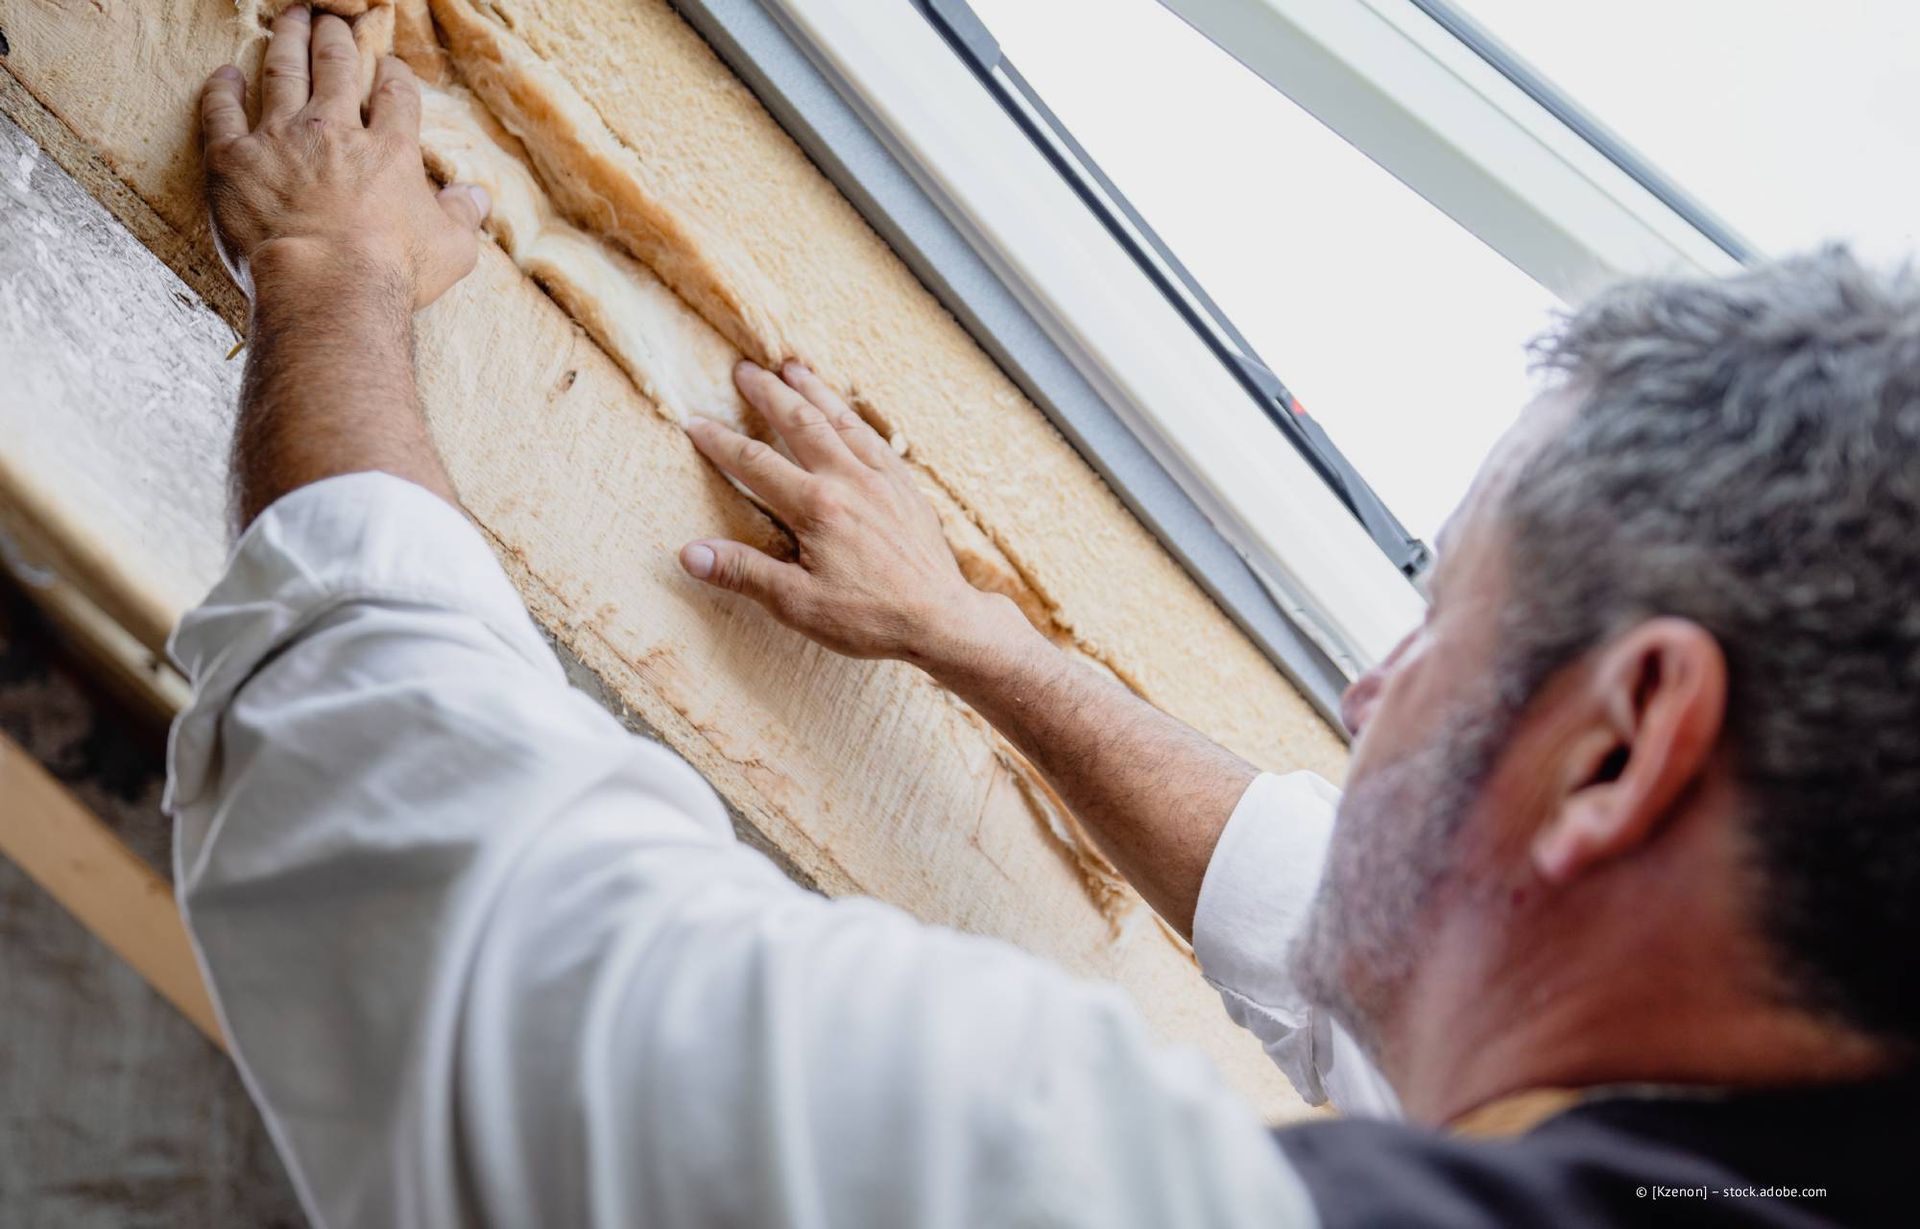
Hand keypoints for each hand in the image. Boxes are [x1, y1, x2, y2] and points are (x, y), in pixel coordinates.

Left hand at [198, 6, 488, 306]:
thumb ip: (463, 216)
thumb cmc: (393, 273)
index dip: (393, 75)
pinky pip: (221, 111)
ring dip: (286, 40)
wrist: (328, 288)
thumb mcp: (451, 249)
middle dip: (334, 38)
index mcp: (389, 148)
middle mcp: (334, 130)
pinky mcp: (233, 159)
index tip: (389, 67)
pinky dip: (222, 88)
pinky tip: (226, 74)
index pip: (395, 94)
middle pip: (334, 66)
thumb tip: (477, 197)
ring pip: (282, 71)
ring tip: (289, 19)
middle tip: (331, 19)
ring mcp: (280, 139)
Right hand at [680, 361, 1016, 663]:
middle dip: (768, 393)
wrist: (941, 620)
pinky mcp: (906, 487)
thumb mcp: (798, 604)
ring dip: (813, 390)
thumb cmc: (871, 618)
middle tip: (744, 370)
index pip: (755, 463)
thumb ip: (744, 573)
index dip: (720, 442)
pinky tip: (845, 411)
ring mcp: (883, 479)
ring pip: (841, 420)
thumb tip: (690, 553)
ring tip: (792, 367)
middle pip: (800, 423)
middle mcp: (850, 480)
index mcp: (817, 507)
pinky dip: (853, 416)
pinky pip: (875, 438)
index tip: (694, 422)